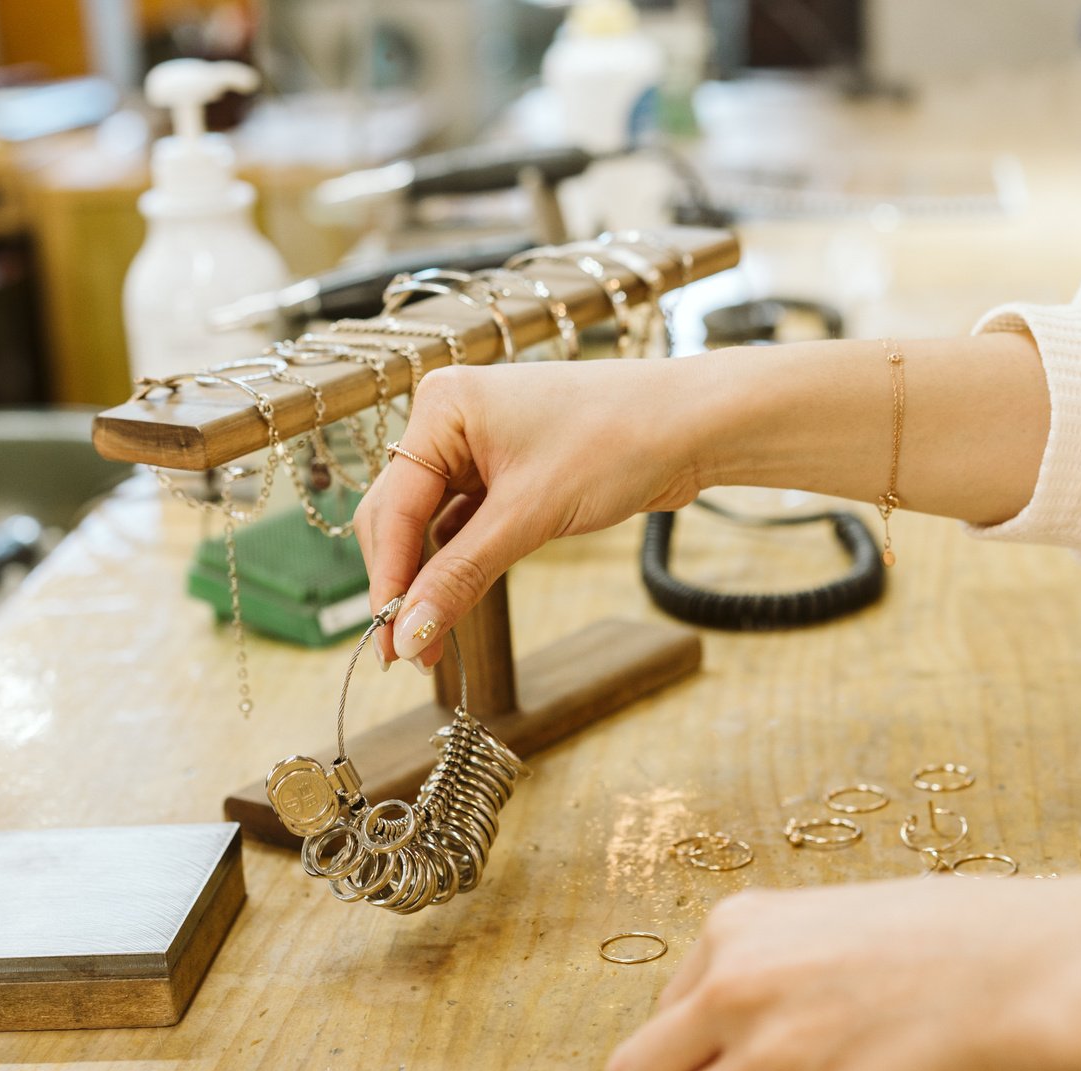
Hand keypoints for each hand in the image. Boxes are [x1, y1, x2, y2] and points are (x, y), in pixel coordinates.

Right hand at [353, 358, 706, 669]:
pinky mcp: (507, 473)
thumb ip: (461, 575)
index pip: (394, 506)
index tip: (387, 643)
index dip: (388, 579)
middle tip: (403, 654)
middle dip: (403, 584)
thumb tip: (409, 634)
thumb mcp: (530, 515)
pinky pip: (464, 525)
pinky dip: (458, 564)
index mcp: (442, 406)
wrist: (694, 425)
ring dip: (429, 580)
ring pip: (430, 526)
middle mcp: (450, 421)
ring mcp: (478, 447)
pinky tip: (452, 604)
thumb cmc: (616, 441)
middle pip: (401, 516)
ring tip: (428, 643)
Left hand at [604, 875, 1080, 1070]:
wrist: (1040, 966)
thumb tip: (739, 1026)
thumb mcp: (836, 918)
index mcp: (735, 928)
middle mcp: (734, 985)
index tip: (739, 1064)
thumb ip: (774, 964)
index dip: (698, 1049)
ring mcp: (771, 1054)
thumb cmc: (960, 940)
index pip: (662, 1012)